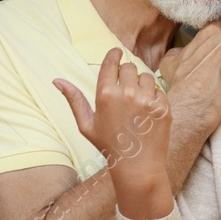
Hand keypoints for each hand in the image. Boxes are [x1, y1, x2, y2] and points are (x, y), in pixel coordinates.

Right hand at [54, 48, 172, 218]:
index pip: (111, 63)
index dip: (114, 55)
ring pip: (147, 76)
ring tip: (137, 102)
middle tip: (126, 89)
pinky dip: (155, 97)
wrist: (137, 166)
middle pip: (130, 67)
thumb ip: (74, 100)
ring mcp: (147, 100)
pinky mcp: (163, 107)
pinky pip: (160, 90)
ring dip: (142, 84)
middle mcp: (126, 94)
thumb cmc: (109, 146)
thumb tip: (57, 80)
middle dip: (128, 74)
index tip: (117, 52)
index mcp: (105, 95)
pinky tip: (148, 112)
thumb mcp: (86, 125)